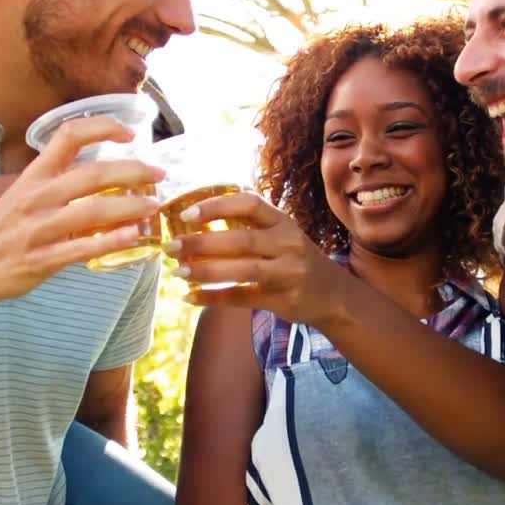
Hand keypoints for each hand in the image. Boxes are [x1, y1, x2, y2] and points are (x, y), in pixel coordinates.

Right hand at [0, 116, 164, 303]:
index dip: (103, 127)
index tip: (129, 133)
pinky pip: (82, 248)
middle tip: (158, 174)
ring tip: (154, 206)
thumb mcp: (25, 192)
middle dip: (132, 170)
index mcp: (35, 174)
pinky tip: (132, 237)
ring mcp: (40, 228)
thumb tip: (102, 174)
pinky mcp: (42, 259)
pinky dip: (110, 241)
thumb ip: (59, 181)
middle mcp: (38, 196)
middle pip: (92, 173)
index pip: (70, 135)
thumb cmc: (0, 226)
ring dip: (130, 206)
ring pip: (93, 210)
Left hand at [160, 191, 344, 325]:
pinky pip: (243, 298)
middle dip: (201, 243)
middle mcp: (288, 244)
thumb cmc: (295, 258)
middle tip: (171, 246)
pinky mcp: (284, 300)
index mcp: (283, 222)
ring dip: (205, 272)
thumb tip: (196, 214)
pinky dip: (213, 298)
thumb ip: (249, 224)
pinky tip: (190, 297)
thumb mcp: (282, 233)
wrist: (334, 295)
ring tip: (177, 271)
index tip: (187, 214)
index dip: (217, 206)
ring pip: (242, 271)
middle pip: (241, 240)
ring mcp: (288, 274)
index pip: (250, 204)